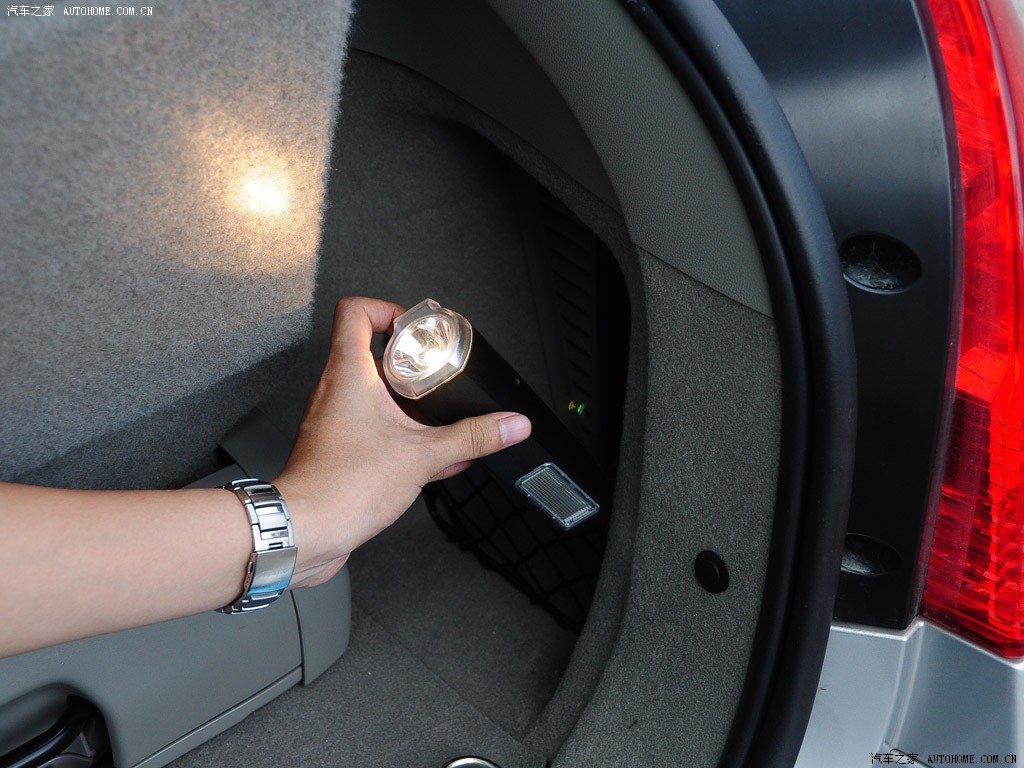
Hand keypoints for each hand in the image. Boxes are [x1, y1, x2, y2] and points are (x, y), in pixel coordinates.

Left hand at [275, 297, 530, 588]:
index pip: (355, 311)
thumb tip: (509, 424)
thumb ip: (471, 437)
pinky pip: (368, 428)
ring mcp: (331, 421)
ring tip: (435, 416)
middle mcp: (333, 391)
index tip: (416, 327)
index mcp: (348, 374)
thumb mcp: (423, 456)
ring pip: (369, 394)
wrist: (307, 531)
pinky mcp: (335, 450)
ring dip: (404, 401)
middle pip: (367, 351)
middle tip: (433, 370)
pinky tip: (427, 457)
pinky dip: (397, 433)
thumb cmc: (342, 487)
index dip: (387, 309)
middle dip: (407, 361)